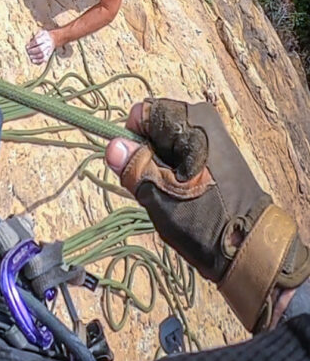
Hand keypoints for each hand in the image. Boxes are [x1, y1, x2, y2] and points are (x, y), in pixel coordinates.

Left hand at [26, 28, 57, 64]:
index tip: (27, 46)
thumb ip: (36, 35)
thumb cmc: (45, 35)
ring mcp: (49, 50)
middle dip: (32, 51)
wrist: (54, 39)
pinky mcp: (49, 55)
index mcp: (45, 37)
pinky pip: (44, 59)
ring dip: (35, 56)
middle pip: (40, 49)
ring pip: (42, 55)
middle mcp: (48, 44)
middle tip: (28, 51)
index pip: (37, 41)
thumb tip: (30, 41)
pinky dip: (38, 61)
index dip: (31, 44)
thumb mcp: (41, 32)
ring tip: (30, 56)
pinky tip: (33, 60)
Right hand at [105, 98, 309, 331]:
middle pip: (153, 128)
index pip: (142, 113)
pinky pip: (180, 153)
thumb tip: (111, 145)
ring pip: (164, 143)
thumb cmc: (203, 219)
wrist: (249, 247)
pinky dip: (175, 173)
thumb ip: (134, 166)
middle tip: (159, 188)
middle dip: (147, 156)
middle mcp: (202, 118)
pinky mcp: (215, 152)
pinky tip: (185, 195)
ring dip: (160, 168)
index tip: (141, 170)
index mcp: (191, 119)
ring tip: (173, 195)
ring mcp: (211, 135)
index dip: (133, 141)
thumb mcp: (160, 194)